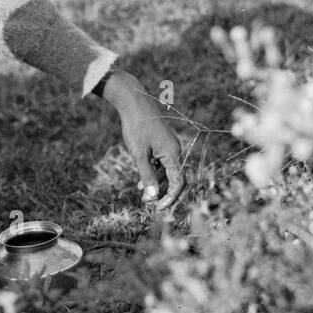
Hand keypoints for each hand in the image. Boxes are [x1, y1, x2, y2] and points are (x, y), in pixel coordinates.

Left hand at [99, 70, 185, 210]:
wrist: (134, 103)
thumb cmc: (136, 127)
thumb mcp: (139, 154)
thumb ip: (147, 176)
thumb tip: (152, 197)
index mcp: (173, 153)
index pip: (178, 182)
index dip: (170, 197)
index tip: (157, 208)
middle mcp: (176, 150)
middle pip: (175, 178)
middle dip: (163, 192)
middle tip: (148, 203)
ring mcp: (170, 146)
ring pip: (168, 171)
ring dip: (157, 184)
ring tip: (142, 193)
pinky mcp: (163, 143)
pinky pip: (163, 163)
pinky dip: (154, 173)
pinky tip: (142, 181)